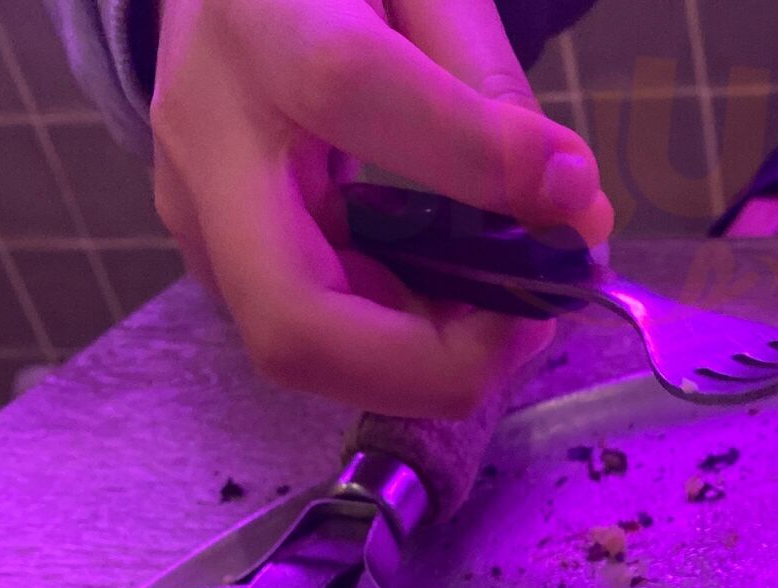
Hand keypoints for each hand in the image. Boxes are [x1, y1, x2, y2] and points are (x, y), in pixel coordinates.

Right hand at [151, 0, 611, 415]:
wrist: (232, 0)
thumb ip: (492, 87)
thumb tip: (577, 214)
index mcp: (259, 21)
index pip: (349, 89)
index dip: (476, 159)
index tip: (572, 195)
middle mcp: (206, 140)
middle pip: (295, 321)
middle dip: (436, 361)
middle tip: (526, 323)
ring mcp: (200, 223)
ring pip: (307, 357)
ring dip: (430, 362)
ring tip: (501, 304)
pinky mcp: (220, 269)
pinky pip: (323, 343)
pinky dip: (407, 346)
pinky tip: (451, 296)